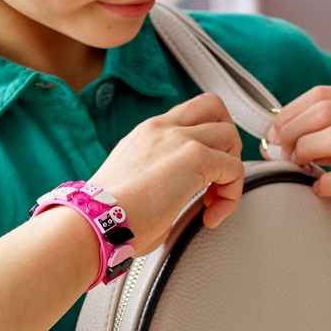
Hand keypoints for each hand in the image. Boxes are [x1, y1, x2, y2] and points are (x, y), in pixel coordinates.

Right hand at [90, 93, 245, 253]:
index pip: (189, 115)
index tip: (198, 179)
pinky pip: (235, 168)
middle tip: (217, 178)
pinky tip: (210, 217)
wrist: (95, 222)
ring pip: (230, 135)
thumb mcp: (135, 182)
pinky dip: (231, 195)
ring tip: (213, 202)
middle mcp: (163, 128)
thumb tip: (176, 201)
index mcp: (147, 132)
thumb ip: (161, 178)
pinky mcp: (195, 158)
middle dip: (226, 141)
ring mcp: (180, 139)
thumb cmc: (107, 216)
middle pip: (214, 107)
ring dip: (231, 169)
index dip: (204, 141)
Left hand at [266, 85, 330, 243]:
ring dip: (305, 151)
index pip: (325, 94)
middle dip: (291, 130)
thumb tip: (295, 131)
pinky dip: (328, 183)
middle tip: (280, 150)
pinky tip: (319, 188)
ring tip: (297, 165)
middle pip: (326, 111)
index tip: (276, 131)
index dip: (290, 112)